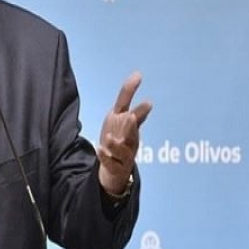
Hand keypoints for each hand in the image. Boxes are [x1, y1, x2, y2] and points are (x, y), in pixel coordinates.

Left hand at [98, 71, 151, 194]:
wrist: (114, 173)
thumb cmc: (118, 143)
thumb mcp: (119, 119)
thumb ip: (126, 98)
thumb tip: (137, 75)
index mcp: (130, 129)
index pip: (135, 115)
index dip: (140, 108)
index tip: (148, 101)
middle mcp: (130, 142)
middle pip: (132, 133)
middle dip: (131, 126)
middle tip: (131, 117)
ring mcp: (124, 157)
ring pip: (123, 151)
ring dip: (117, 144)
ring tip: (109, 138)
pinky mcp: (115, 168)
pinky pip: (111, 163)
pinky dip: (105, 157)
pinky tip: (99, 150)